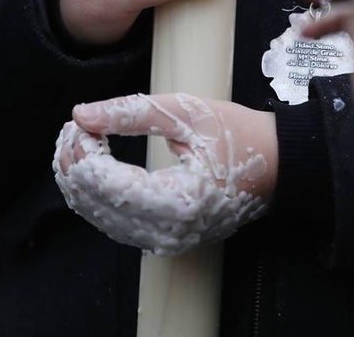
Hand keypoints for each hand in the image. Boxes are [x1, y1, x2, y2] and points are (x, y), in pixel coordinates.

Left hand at [53, 92, 276, 255]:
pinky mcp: (165, 240)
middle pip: (95, 203)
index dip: (82, 151)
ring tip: (82, 141)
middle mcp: (167, 232)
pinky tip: (95, 167)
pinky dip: (98, 196)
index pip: (105, 183)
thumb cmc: (239, 134)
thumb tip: (82, 113)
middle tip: (77, 126)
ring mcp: (165, 241)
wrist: (278, 165)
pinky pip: (116, 223)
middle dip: (75, 163)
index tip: (79, 121)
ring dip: (81, 180)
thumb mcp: (187, 112)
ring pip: (99, 218)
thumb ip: (131, 112)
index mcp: (177, 201)